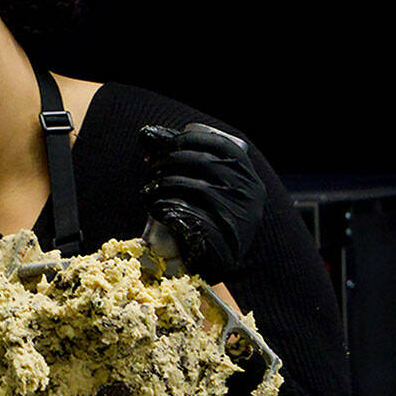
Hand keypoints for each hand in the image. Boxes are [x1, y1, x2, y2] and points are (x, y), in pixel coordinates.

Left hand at [139, 123, 265, 283]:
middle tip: (150, 169)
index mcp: (247, 175)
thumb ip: (184, 159)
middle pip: (203, 163)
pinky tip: (155, 207)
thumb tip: (147, 134)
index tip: (164, 145)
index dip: (188, 140)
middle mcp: (248, 192)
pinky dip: (168, 208)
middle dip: (169, 161)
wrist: (217, 262)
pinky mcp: (224, 240)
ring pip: (195, 188)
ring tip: (147, 190)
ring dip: (164, 184)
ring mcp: (239, 216)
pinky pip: (192, 216)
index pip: (220, 145)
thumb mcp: (204, 185)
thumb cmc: (206, 217)